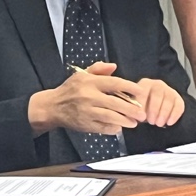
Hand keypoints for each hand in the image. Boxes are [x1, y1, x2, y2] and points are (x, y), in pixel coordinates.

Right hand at [28, 61, 148, 135]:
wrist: (52, 107)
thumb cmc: (70, 90)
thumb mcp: (81, 75)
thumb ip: (98, 69)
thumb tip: (114, 66)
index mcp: (89, 82)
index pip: (114, 83)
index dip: (130, 87)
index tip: (140, 91)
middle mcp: (88, 96)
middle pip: (116, 103)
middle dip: (132, 109)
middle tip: (142, 113)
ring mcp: (87, 112)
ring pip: (111, 117)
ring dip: (125, 121)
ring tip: (134, 122)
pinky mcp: (85, 124)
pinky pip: (104, 128)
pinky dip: (114, 128)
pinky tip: (120, 127)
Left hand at [136, 77, 185, 127]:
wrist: (154, 108)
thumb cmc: (142, 107)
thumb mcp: (135, 107)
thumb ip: (133, 110)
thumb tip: (137, 115)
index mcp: (145, 84)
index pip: (143, 92)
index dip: (142, 105)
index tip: (141, 117)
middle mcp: (158, 84)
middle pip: (157, 96)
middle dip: (154, 110)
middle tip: (151, 122)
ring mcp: (169, 90)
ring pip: (168, 101)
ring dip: (164, 114)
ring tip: (159, 124)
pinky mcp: (178, 98)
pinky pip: (179, 106)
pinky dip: (174, 115)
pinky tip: (169, 123)